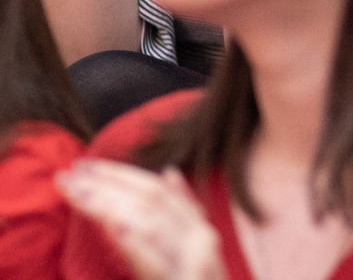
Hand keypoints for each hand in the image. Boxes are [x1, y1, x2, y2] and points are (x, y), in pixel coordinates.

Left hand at [60, 160, 226, 279]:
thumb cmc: (198, 279)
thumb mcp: (193, 252)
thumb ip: (185, 213)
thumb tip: (169, 173)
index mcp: (199, 230)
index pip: (157, 191)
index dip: (119, 174)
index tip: (83, 165)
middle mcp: (201, 240)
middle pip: (152, 200)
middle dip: (108, 183)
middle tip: (70, 172)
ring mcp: (196, 262)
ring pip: (151, 222)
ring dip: (111, 204)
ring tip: (79, 192)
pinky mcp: (185, 279)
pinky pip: (157, 260)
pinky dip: (137, 243)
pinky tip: (116, 228)